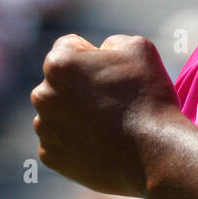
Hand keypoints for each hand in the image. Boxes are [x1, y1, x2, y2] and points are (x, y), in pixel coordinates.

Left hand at [31, 33, 181, 196]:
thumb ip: (111, 41)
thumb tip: (100, 53)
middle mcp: (42, 95)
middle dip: (80, 85)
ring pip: (58, 112)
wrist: (155, 153)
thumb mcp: (138, 47)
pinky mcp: (50, 156)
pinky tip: (101, 143)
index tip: (114, 73)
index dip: (94, 55)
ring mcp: (45, 129)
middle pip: (59, 82)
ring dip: (75, 114)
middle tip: (112, 99)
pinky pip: (60, 141)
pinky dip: (76, 141)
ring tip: (109, 123)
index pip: (69, 47)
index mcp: (58, 63)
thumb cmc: (148, 96)